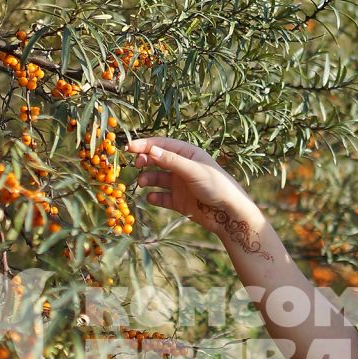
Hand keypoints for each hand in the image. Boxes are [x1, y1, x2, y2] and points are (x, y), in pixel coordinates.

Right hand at [126, 136, 271, 257]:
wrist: (229, 214)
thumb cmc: (216, 186)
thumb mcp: (193, 170)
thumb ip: (171, 161)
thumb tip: (150, 150)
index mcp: (187, 154)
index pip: (162, 145)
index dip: (145, 145)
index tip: (129, 148)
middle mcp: (182, 167)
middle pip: (157, 160)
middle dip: (144, 162)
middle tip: (136, 166)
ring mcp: (180, 184)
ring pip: (157, 179)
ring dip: (147, 179)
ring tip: (141, 183)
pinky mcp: (179, 201)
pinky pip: (162, 197)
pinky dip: (155, 197)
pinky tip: (151, 198)